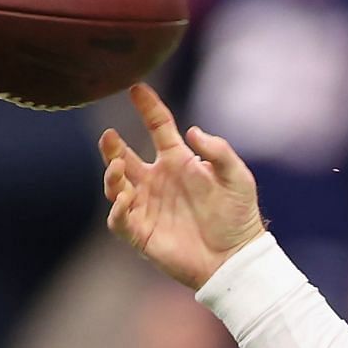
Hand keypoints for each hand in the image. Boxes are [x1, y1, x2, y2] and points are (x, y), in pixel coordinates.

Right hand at [100, 84, 264, 289]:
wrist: (237, 258)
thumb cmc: (239, 217)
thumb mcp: (237, 178)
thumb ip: (219, 152)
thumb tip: (192, 131)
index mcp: (179, 162)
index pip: (158, 127)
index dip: (147, 107)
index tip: (136, 88)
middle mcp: (158, 181)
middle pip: (124, 156)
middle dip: (112, 146)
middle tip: (108, 136)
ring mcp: (147, 206)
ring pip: (116, 186)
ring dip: (112, 175)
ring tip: (118, 166)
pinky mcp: (142, 233)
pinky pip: (120, 219)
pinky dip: (117, 208)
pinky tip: (124, 198)